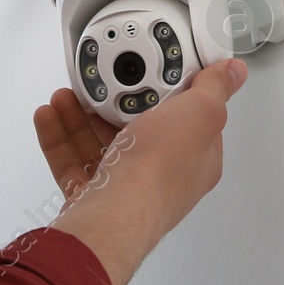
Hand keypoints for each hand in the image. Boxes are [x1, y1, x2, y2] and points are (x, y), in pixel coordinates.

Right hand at [47, 59, 247, 284]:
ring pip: (100, 145)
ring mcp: (126, 188)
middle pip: (136, 129)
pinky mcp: (94, 198)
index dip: (166, 90)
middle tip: (97, 83)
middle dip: (112, 102)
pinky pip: (72, 163)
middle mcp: (161, 176)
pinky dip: (59, 138)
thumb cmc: (159, 170)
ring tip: (65, 96)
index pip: (186, 118)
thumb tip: (234, 72)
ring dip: (80, 116)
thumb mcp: (201, 113)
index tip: (147, 71)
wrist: (115, 214)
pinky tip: (49, 117)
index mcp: (195, 158)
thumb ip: (215, 89)